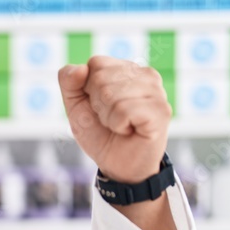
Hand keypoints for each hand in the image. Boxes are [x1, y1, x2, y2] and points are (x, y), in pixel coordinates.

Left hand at [58, 56, 171, 183]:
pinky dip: (118, 125)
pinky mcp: (161, 111)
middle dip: (98, 105)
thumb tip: (81, 68)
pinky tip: (129, 130)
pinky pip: (124, 110)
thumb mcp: (76, 106)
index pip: (96, 64)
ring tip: (120, 125)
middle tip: (110, 119)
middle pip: (101, 78)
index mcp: (126, 69)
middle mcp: (146, 75)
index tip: (99, 106)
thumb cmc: (100, 133)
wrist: (117, 166)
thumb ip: (69, 82)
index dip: (88, 90)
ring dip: (108, 117)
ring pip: (112, 95)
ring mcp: (156, 92)